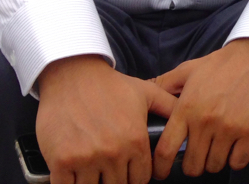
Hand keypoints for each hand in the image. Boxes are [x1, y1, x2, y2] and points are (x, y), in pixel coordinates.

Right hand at [36, 55, 177, 183]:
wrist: (73, 76)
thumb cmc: (110, 85)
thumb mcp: (146, 93)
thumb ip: (169, 108)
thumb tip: (187, 117)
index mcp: (135, 140)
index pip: (140, 179)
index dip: (134, 177)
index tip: (127, 172)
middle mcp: (113, 153)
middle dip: (114, 180)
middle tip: (108, 169)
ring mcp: (85, 159)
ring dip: (92, 182)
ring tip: (91, 170)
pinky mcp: (61, 162)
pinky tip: (72, 175)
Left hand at [151, 38, 248, 178]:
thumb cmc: (221, 63)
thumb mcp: (188, 69)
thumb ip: (164, 83)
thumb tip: (143, 88)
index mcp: (186, 108)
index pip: (166, 150)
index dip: (160, 168)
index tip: (162, 173)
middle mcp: (205, 121)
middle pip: (192, 165)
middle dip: (192, 165)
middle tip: (197, 156)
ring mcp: (228, 128)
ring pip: (214, 166)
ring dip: (214, 162)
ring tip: (216, 149)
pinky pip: (238, 162)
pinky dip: (234, 160)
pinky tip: (234, 148)